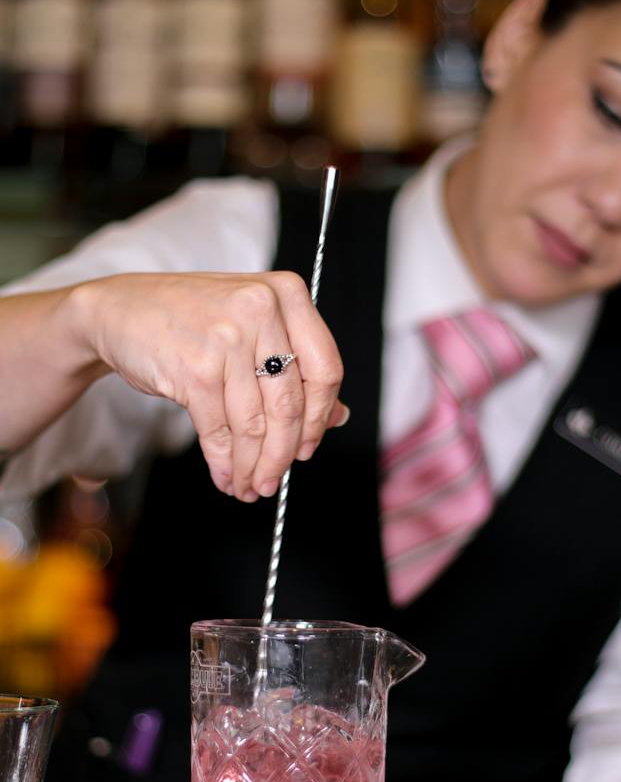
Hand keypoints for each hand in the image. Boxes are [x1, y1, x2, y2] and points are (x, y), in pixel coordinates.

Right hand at [75, 271, 345, 500]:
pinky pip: (220, 430)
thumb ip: (298, 365)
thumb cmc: (193, 319)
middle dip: (283, 453)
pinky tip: (226, 476)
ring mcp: (227, 339)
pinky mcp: (195, 368)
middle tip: (275, 480)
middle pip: (291, 403)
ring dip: (253, 465)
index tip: (309, 446)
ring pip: (255, 423)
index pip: (325, 370)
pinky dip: (224, 461)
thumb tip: (340, 417)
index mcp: (288, 295)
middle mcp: (261, 310)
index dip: (321, 418)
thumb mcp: (254, 326)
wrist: (119, 310)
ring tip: (249, 486)